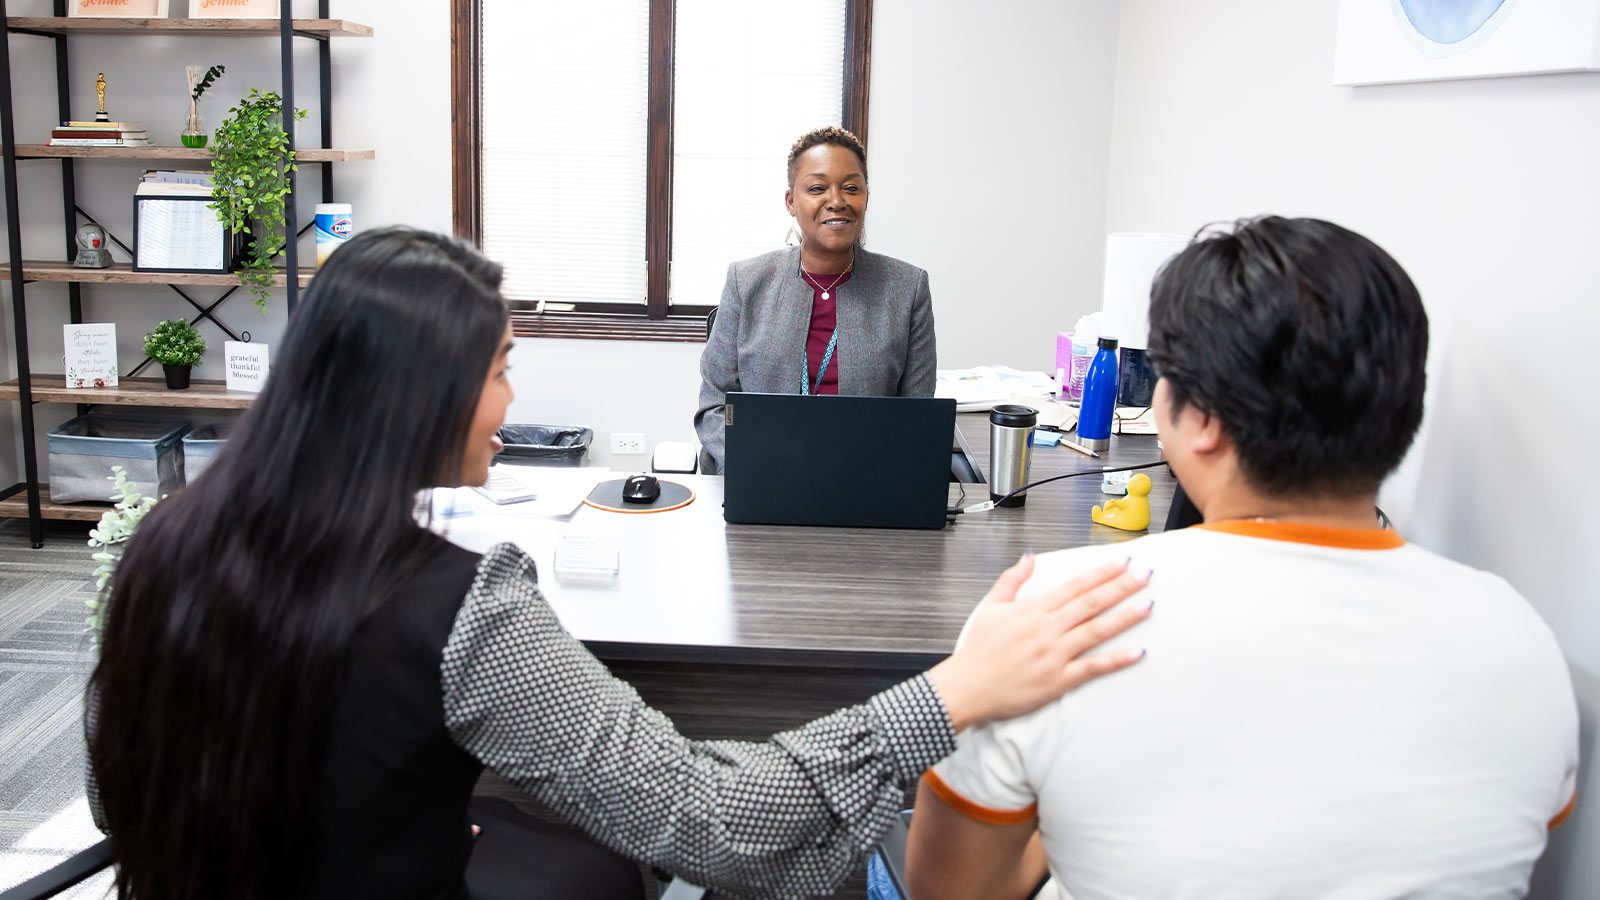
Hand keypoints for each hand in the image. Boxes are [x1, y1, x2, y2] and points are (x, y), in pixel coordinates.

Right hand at [927, 555, 1151, 731]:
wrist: (967, 688)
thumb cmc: (978, 651)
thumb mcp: (991, 607)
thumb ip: (1012, 579)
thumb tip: (1030, 557)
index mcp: (1033, 611)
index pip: (1075, 586)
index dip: (1101, 573)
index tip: (1122, 562)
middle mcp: (1047, 630)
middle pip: (1091, 603)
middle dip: (1121, 587)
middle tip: (1146, 575)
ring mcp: (1054, 655)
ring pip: (1096, 631)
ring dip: (1125, 617)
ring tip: (1148, 605)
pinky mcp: (1058, 680)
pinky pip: (1093, 667)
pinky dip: (1116, 660)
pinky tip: (1137, 652)